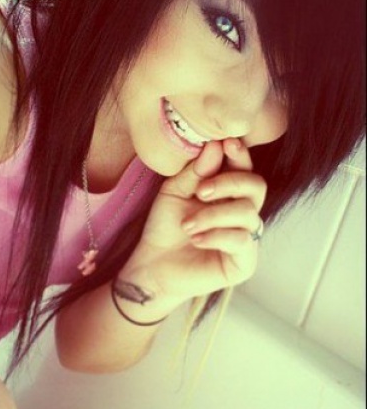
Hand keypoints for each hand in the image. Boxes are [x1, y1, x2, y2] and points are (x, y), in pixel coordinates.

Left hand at [122, 139, 266, 304]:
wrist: (152, 265)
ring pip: (247, 214)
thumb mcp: (175, 191)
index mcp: (228, 192)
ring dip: (214, 215)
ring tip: (188, 225)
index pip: (245, 168)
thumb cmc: (165, 226)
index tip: (226, 144)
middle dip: (229, 183)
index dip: (240, 155)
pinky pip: (241, 240)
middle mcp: (242, 212)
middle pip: (256, 186)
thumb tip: (216, 146)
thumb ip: (196, 171)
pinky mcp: (244, 263)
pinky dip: (216, 236)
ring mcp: (246, 237)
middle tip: (200, 192)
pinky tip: (196, 239)